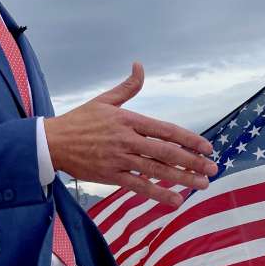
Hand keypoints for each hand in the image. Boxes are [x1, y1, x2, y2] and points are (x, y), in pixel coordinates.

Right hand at [44, 62, 217, 206]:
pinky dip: (158, 193)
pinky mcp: (110, 175)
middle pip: (166, 151)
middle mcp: (126, 139)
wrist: (52, 142)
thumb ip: (127, 87)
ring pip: (156, 170)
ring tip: (201, 185)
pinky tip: (175, 200)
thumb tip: (139, 65)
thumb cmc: (79, 120)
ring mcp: (119, 159)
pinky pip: (138, 186)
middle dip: (192, 161)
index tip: (207, 147)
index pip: (166, 130)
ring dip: (182, 178)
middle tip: (212, 169)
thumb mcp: (104, 100)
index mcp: (128, 120)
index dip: (189, 139)